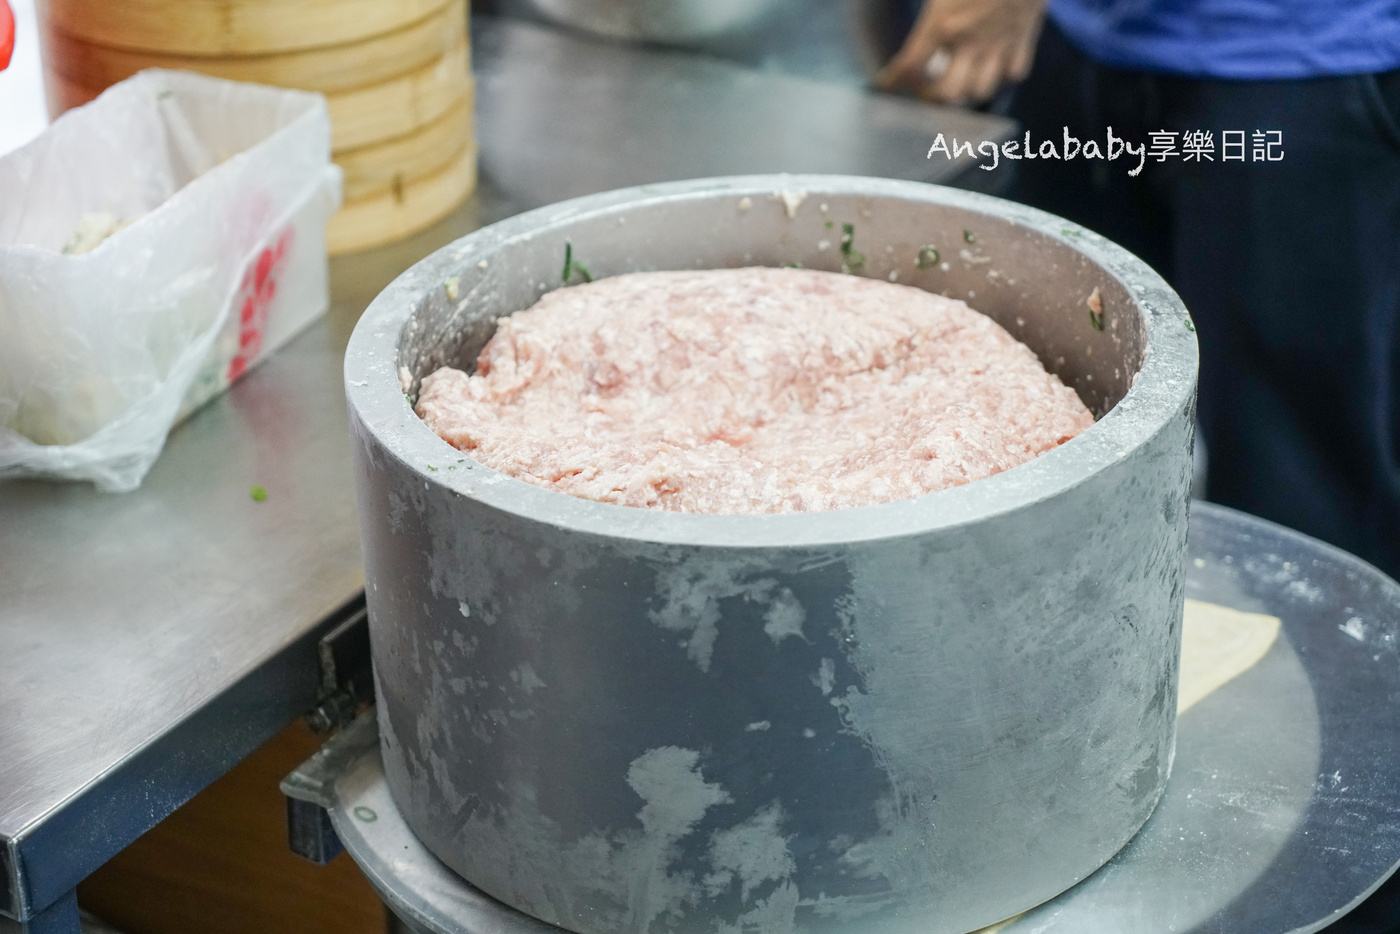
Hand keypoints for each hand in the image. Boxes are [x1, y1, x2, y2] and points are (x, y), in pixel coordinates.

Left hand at [877, 0, 1046, 105]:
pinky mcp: (1024, 40)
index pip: (910, 65)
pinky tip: (993, 65)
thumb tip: (916, 24)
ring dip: (967, 90)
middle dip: (933, 95)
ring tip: (959, 81)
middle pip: (947, 94)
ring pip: (981, 91)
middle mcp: (969, 42)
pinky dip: (1003, 75)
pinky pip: (1013, 74)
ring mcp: (998, 45)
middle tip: (926, 86)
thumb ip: (928, 5)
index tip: (887, 83)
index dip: (894, 78)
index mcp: (942, 23)